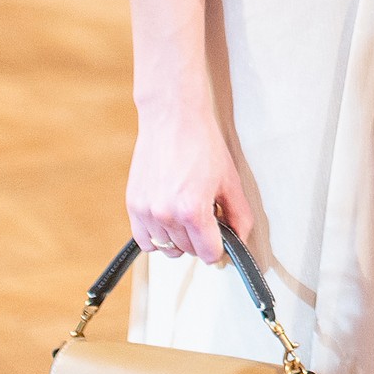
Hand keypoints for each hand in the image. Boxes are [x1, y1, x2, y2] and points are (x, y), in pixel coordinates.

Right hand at [125, 107, 256, 263]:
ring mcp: (146, 211)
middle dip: (201, 240)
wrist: (172, 119)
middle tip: (206, 216)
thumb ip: (239, 215)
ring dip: (179, 239)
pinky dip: (157, 237)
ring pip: (166, 248)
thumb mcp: (230, 181)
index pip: (208, 254)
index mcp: (192, 211)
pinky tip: (169, 219)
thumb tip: (240, 239)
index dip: (219, 248)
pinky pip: (144, 240)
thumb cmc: (203, 146)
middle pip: (188, 251)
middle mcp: (166, 215)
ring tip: (186, 213)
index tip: (221, 238)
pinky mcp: (133, 205)